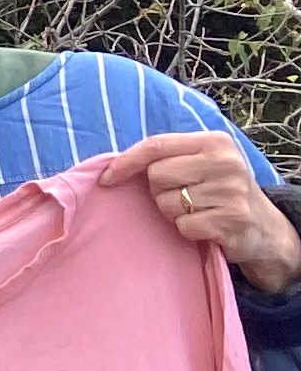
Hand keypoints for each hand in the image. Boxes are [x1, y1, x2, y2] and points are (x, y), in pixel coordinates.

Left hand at [104, 131, 300, 290]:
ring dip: (174, 212)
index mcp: (215, 141)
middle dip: (160, 190)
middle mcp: (225, 162)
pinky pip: (182, 225)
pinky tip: (207, 225)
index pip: (156, 145)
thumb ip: (169, 157)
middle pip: (156, 176)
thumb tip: (113, 165)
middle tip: (184, 195)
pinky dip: (187, 229)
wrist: (265, 228)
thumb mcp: (203, 163)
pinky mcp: (231, 220)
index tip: (106, 178)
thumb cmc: (222, 191)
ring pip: (166, 203)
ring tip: (198, 210)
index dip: (125, 162)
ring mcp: (230, 191)